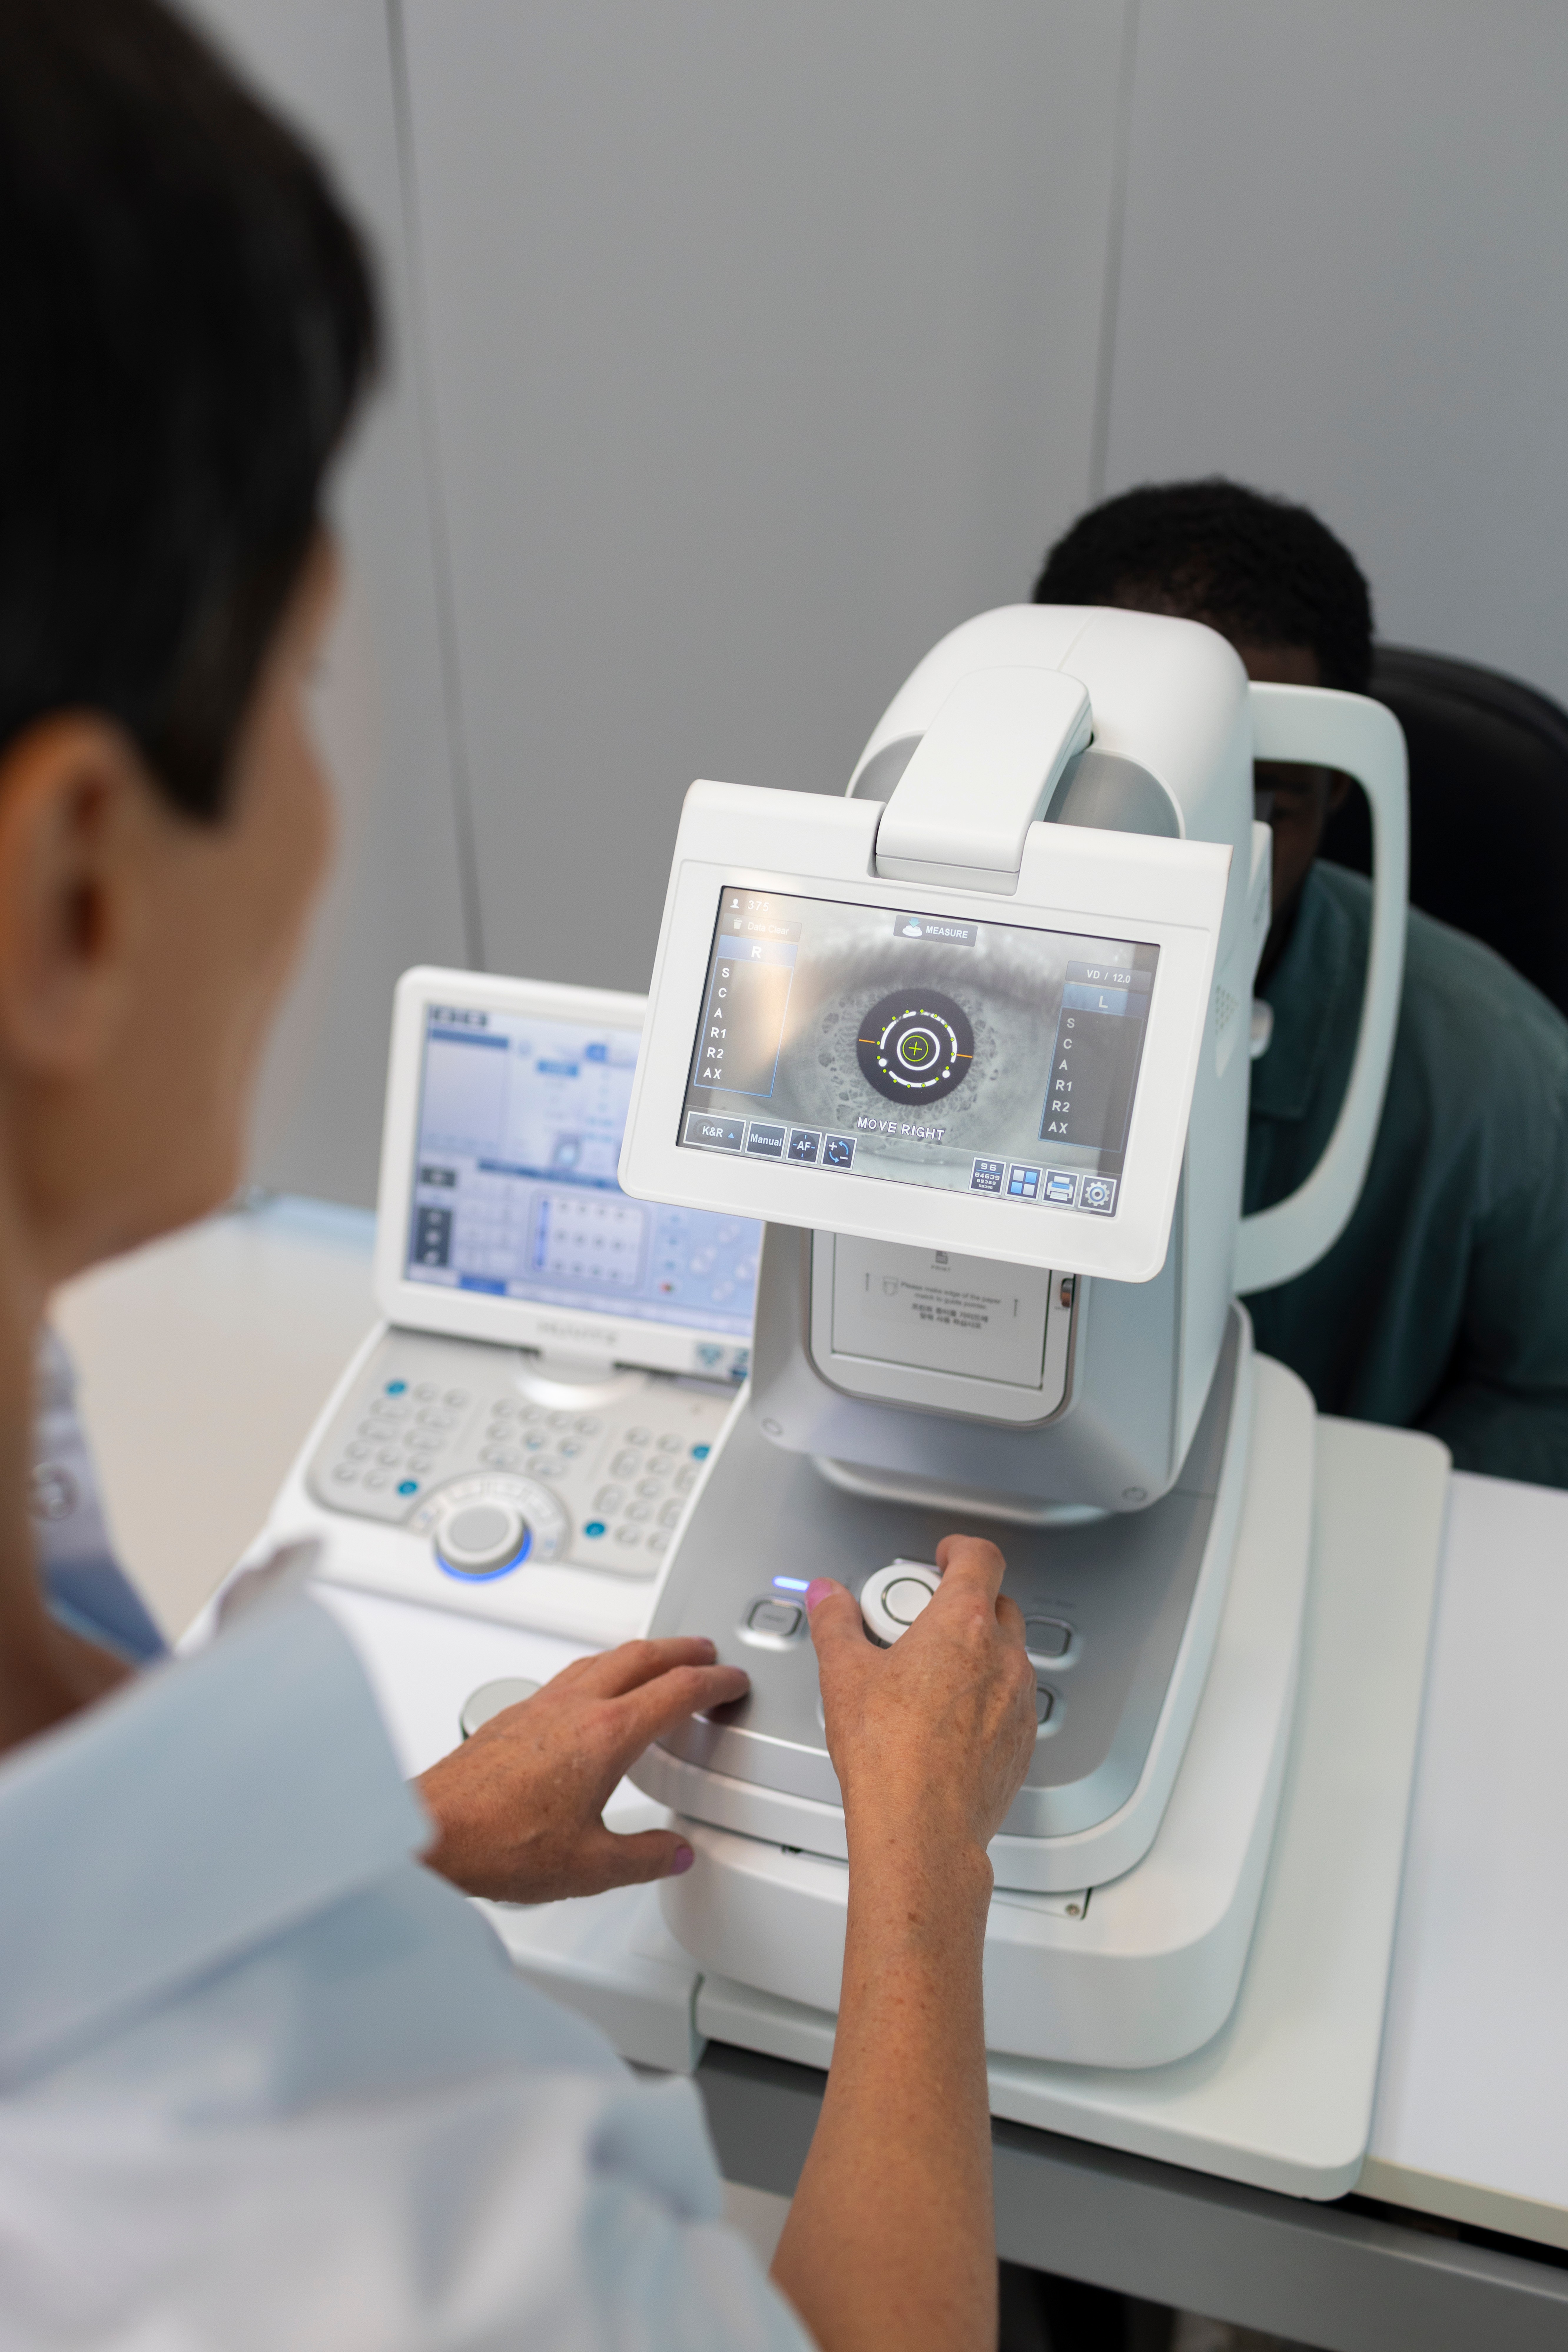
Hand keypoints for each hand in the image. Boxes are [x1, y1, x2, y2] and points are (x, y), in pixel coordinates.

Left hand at [414, 1636, 747, 1903]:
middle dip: (683, 1649)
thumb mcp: (590, 1866)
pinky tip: (595, 1689)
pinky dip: (602, 1668)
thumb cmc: (498, 1843)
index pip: (677, 1690)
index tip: (732, 1681)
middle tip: (706, 1653)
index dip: (715, 1681)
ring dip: (640, 1653)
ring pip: (603, 1657)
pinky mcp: (515, 1714)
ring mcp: (540, 1705)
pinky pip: (572, 1673)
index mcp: (605, 1735)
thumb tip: (675, 1853)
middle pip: (642, 1655)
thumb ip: (644, 1858)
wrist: (432, 1832)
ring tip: (657, 1662)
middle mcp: (574, 1708)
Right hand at [807, 1535, 1036, 1875]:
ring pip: (1005, 1656)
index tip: (943, 1557)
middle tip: (919, 1625)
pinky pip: (1010, 1701)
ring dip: (975, 1653)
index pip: (981, 1558)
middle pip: (995, 1605)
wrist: (922, 1829)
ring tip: (928, 1678)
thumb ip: (836, 1623)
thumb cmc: (889, 1754)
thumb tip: (827, 1596)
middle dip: (962, 1605)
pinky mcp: (1023, 1742)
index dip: (961, 1550)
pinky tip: (945, 1721)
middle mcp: (1002, 1657)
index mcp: (963, 1625)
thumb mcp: (843, 1674)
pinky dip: (985, 1697)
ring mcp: (1018, 1701)